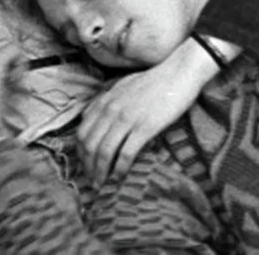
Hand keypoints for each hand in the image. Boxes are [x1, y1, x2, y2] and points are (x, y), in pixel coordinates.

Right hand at [0, 32, 22, 139]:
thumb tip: (9, 57)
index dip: (0, 52)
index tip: (5, 72)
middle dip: (8, 52)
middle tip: (11, 75)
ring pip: (7, 42)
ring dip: (15, 59)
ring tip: (13, 80)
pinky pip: (13, 49)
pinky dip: (20, 63)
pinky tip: (16, 80)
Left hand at [77, 55, 203, 183]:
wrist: (178, 73)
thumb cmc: (154, 80)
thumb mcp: (122, 86)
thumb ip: (106, 101)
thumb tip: (92, 114)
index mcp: (105, 101)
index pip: (82, 132)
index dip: (79, 153)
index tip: (84, 166)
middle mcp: (111, 110)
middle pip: (89, 145)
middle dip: (87, 167)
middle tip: (91, 182)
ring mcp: (127, 118)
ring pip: (104, 151)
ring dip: (100, 172)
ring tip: (101, 185)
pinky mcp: (144, 127)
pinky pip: (126, 153)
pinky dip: (120, 168)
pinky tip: (120, 177)